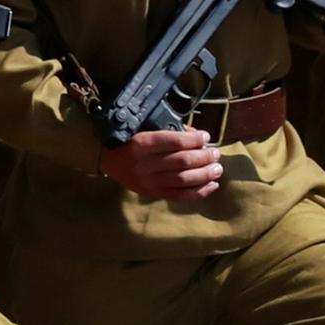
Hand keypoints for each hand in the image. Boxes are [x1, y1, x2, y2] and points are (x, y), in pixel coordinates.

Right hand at [99, 128, 222, 200]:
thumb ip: (169, 131)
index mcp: (141, 143)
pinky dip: (199, 192)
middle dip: (204, 157)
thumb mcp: (144, 129)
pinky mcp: (153, 194)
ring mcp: (149, 181)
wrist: (107, 159)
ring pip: (184, 179)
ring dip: (205, 174)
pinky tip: (212, 185)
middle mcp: (145, 164)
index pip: (174, 141)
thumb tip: (196, 136)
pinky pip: (180, 196)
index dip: (194, 139)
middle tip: (215, 154)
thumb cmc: (128, 140)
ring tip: (217, 168)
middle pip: (182, 161)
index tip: (206, 137)